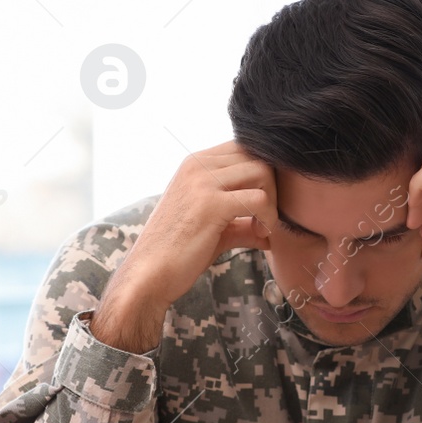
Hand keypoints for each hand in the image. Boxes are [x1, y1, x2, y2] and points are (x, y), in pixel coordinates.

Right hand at [93, 140, 274, 351]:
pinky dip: (268, 217)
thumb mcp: (213, 230)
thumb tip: (268, 234)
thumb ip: (240, 224)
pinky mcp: (211, 204)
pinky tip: (261, 235)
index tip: (261, 205)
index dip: (262, 175)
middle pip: (256, 155)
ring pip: (262, 171)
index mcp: (195, 163)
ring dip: (272, 201)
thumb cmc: (177, 254)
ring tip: (261, 227)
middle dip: (272, 187)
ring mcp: (202, 182)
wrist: (149, 274)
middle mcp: (197, 164)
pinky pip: (259, 198)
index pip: (244, 148)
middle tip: (265, 218)